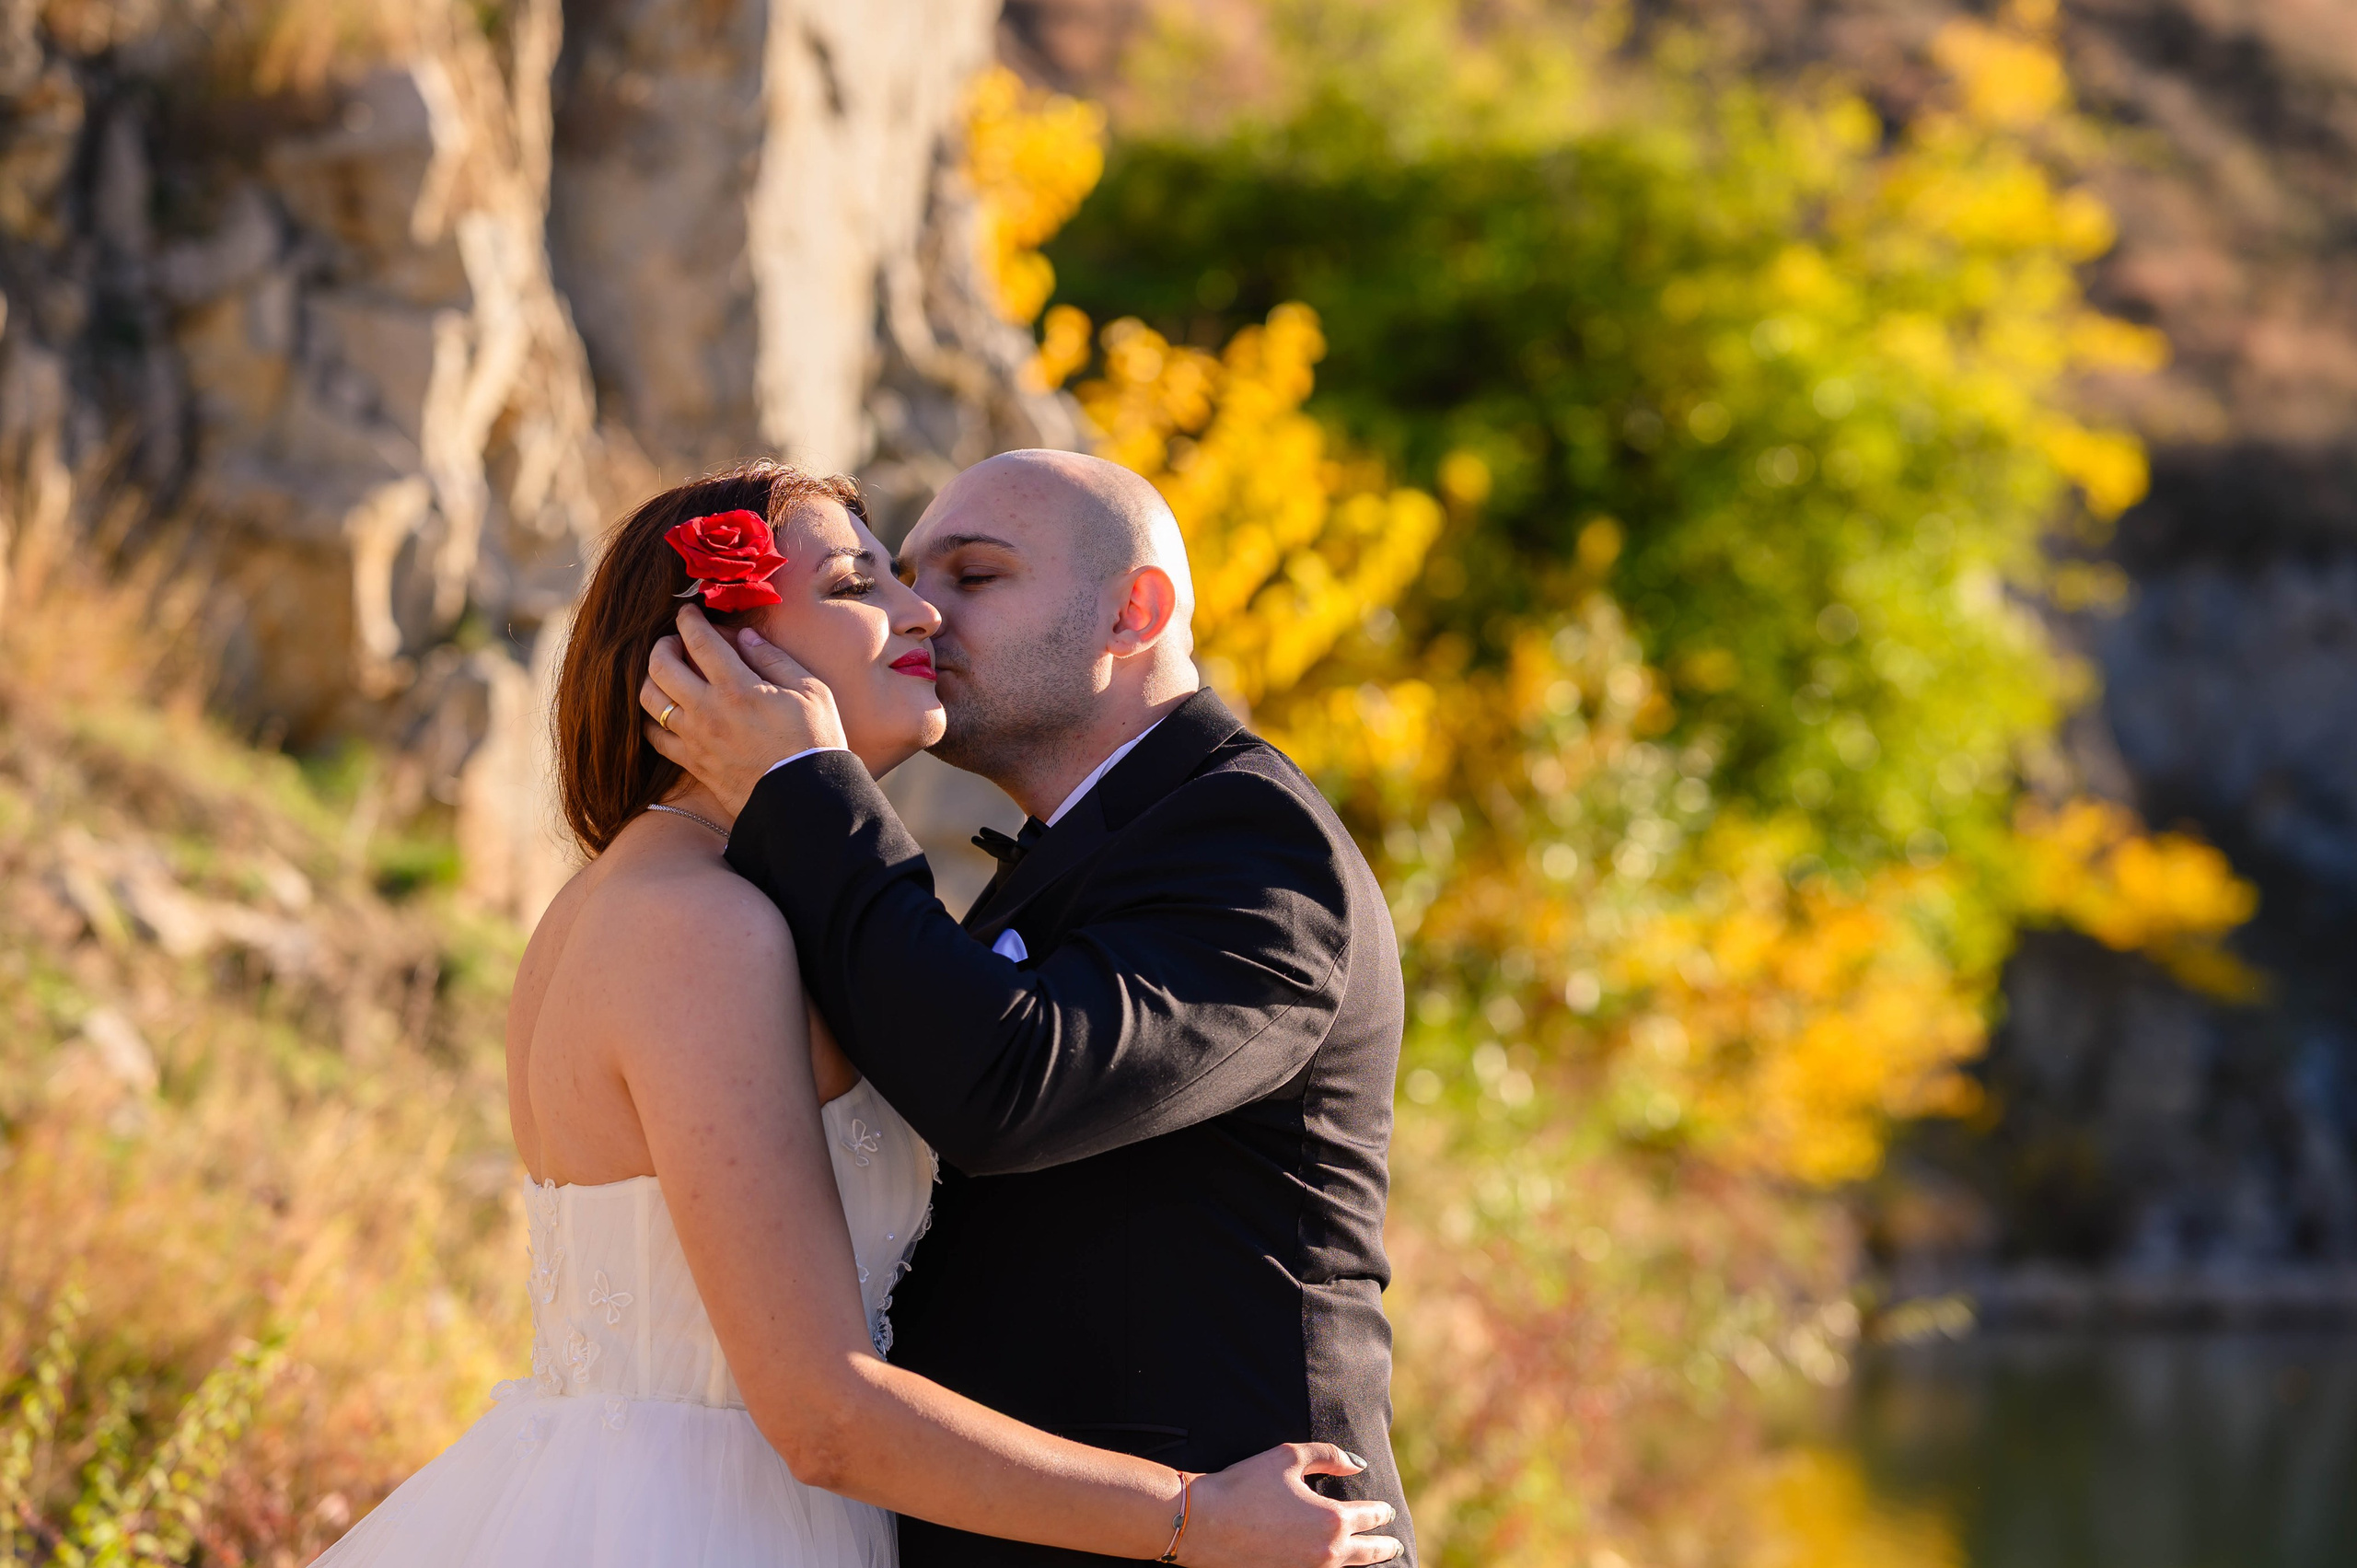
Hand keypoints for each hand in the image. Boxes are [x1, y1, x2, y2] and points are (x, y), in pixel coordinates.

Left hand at [640, 606, 848, 814]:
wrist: (806, 799)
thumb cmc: (815, 742)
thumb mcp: (810, 691)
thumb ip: (774, 659)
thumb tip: (744, 636)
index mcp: (738, 687)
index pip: (699, 640)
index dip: (688, 619)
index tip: (687, 611)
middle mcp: (708, 710)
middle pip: (660, 666)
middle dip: (662, 645)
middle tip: (674, 641)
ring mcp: (695, 739)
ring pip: (650, 700)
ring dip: (651, 679)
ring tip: (665, 674)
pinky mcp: (692, 763)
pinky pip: (655, 737)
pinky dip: (652, 719)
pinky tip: (665, 712)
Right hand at [1179, 1444, 1401, 1567]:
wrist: (1204, 1523)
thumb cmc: (1245, 1484)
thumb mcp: (1288, 1456)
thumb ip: (1329, 1455)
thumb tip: (1358, 1464)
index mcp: (1332, 1520)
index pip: (1370, 1517)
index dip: (1382, 1512)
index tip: (1388, 1511)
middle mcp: (1326, 1552)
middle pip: (1369, 1553)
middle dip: (1385, 1546)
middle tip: (1395, 1544)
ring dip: (1363, 1562)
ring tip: (1372, 1558)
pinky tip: (1336, 1564)